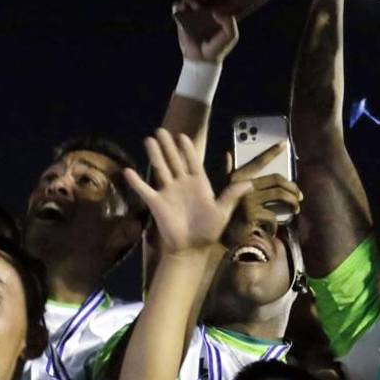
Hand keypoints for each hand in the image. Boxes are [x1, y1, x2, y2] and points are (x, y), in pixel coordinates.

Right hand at [124, 129, 252, 257]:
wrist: (191, 249)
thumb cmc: (208, 231)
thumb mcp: (222, 212)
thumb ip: (232, 195)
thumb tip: (250, 184)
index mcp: (199, 184)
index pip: (193, 162)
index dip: (187, 149)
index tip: (183, 136)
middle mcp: (182, 184)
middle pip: (174, 161)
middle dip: (168, 146)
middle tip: (161, 130)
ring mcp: (168, 192)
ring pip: (160, 169)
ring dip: (155, 155)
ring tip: (149, 140)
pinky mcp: (156, 203)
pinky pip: (145, 190)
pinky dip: (137, 181)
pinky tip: (128, 170)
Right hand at [173, 0, 266, 63]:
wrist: (202, 59)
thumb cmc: (218, 46)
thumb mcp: (231, 34)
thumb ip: (228, 21)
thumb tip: (216, 10)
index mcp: (220, 8)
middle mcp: (206, 7)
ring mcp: (193, 12)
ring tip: (195, 8)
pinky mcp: (181, 18)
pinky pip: (177, 6)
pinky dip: (179, 6)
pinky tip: (183, 11)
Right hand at [223, 141, 303, 222]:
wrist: (214, 237)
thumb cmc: (221, 214)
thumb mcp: (221, 191)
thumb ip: (225, 172)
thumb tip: (227, 154)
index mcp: (237, 179)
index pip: (258, 162)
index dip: (272, 152)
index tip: (284, 144)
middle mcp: (242, 186)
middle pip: (276, 179)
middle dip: (292, 187)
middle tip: (300, 196)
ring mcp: (247, 200)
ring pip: (280, 194)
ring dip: (292, 202)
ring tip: (296, 209)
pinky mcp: (251, 214)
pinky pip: (273, 216)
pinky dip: (275, 224)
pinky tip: (273, 229)